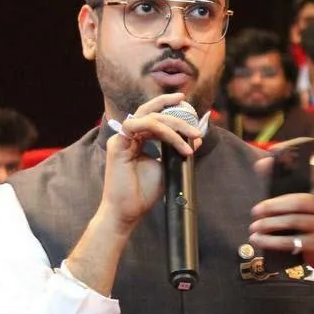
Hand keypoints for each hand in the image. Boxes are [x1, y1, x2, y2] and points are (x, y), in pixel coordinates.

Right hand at [100, 93, 202, 230]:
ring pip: (149, 118)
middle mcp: (129, 136)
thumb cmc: (144, 192)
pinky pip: (141, 126)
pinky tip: (176, 143)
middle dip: (173, 110)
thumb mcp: (167, 166)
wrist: (129, 211)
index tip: (185, 102)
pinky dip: (162, 132)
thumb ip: (178, 150)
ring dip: (173, 125)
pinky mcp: (118, 144)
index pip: (152, 116)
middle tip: (193, 120)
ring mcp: (122, 138)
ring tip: (191, 137)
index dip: (167, 106)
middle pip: (150, 112)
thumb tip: (196, 137)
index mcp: (137, 139)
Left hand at [249, 173, 313, 295]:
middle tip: (255, 211)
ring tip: (254, 227)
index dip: (306, 169)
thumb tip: (260, 166)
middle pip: (299, 202)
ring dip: (269, 224)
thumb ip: (294, 191)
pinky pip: (292, 241)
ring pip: (294, 221)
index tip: (294, 163)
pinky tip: (258, 239)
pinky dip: (271, 241)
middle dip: (274, 205)